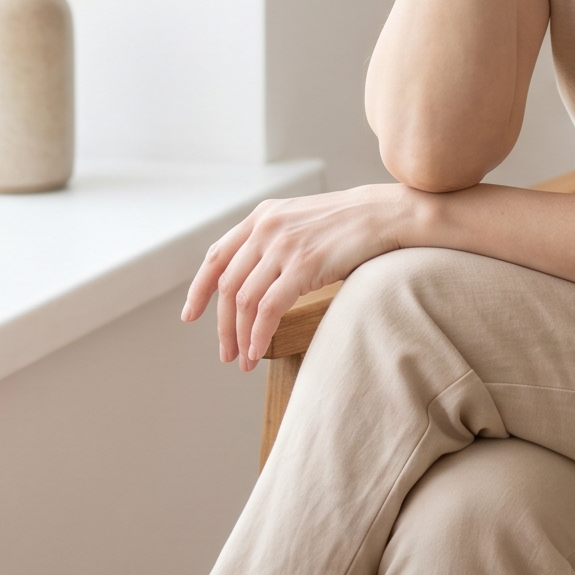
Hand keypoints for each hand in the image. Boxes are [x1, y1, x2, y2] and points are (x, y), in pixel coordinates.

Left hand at [182, 184, 416, 369]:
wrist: (384, 215)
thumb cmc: (346, 225)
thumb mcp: (298, 220)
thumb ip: (271, 240)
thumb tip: (248, 281)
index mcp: (261, 217)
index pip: (216, 256)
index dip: (199, 289)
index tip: (190, 315)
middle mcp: (266, 228)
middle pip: (227, 285)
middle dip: (222, 325)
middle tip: (225, 353)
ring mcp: (283, 247)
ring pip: (244, 301)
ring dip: (240, 336)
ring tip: (244, 360)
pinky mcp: (303, 266)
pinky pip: (268, 309)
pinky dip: (259, 334)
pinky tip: (259, 351)